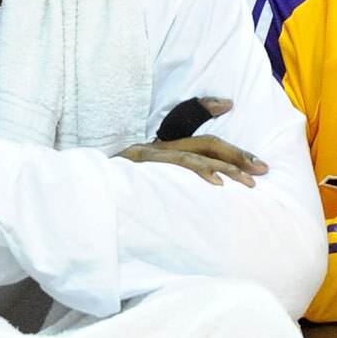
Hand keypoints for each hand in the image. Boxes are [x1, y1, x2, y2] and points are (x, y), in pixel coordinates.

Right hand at [119, 101, 266, 186]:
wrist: (72, 198)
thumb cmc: (107, 197)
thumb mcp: (143, 187)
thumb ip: (169, 179)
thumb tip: (206, 191)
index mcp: (157, 153)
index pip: (198, 139)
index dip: (227, 141)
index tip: (253, 150)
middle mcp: (153, 150)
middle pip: (204, 145)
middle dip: (237, 156)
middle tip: (264, 169)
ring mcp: (144, 158)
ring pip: (193, 155)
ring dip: (225, 168)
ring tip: (248, 182)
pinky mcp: (138, 167)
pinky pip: (173, 167)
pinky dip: (198, 172)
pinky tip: (217, 184)